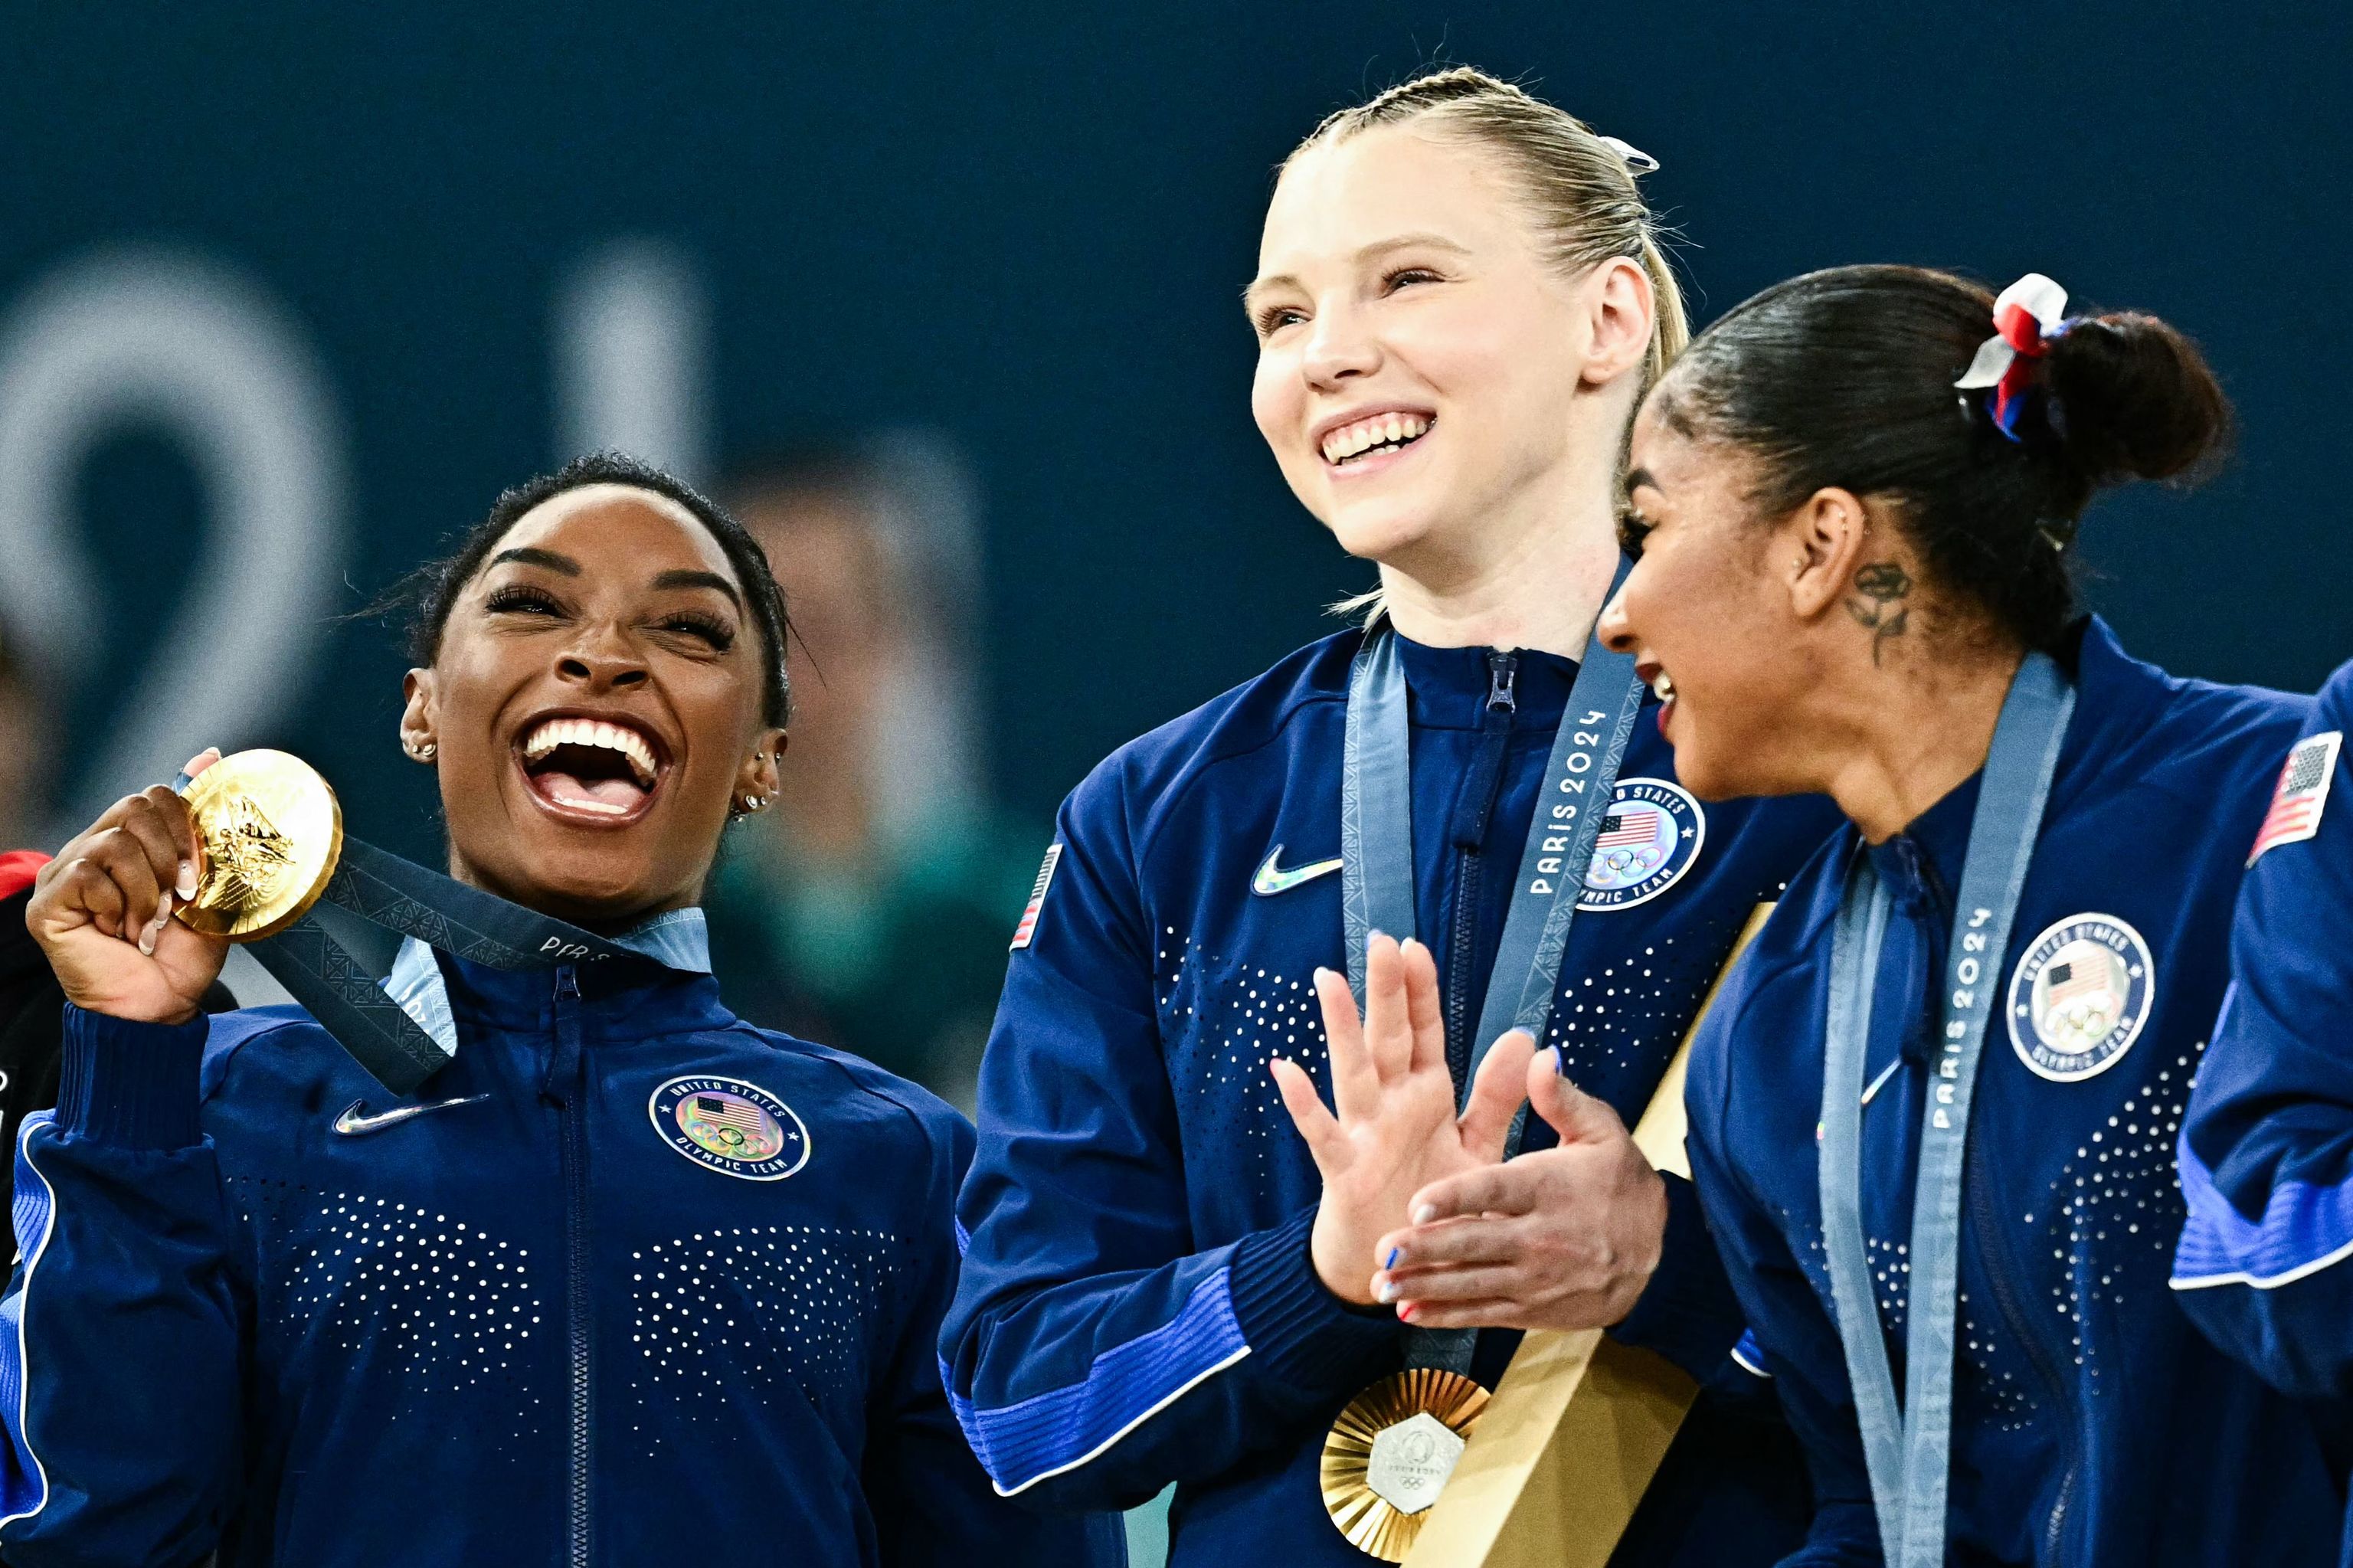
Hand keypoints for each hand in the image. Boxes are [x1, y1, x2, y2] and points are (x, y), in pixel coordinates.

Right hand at [28, 749, 229, 1024]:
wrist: (161, 1004)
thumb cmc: (181, 953)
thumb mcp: (209, 887)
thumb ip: (205, 829)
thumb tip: (210, 755)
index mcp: (131, 844)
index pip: (154, 796)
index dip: (185, 825)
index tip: (199, 871)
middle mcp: (92, 850)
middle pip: (135, 806)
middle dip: (171, 854)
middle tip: (180, 898)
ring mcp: (64, 874)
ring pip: (114, 842)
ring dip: (148, 889)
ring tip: (150, 922)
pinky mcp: (46, 903)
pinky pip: (87, 874)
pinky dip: (118, 905)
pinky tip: (121, 931)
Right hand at [1270, 933, 1534, 1306]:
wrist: (1395, 1269)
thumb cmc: (1435, 1205)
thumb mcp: (1476, 1149)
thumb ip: (1497, 1098)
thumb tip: (1526, 1038)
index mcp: (1426, 1096)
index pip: (1423, 1032)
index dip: (1419, 992)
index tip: (1414, 945)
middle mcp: (1393, 1105)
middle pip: (1388, 1038)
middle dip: (1386, 991)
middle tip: (1380, 940)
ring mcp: (1365, 1133)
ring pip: (1353, 1071)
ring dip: (1342, 1027)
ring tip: (1328, 980)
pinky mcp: (1344, 1169)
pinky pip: (1323, 1132)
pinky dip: (1304, 1103)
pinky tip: (1287, 1069)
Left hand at [1366, 1048, 1666, 1330]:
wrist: (1659, 1255)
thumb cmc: (1620, 1183)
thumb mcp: (1603, 1132)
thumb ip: (1562, 1098)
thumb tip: (1539, 1055)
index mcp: (1551, 1187)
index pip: (1496, 1191)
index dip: (1456, 1198)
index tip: (1417, 1202)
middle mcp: (1541, 1237)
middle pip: (1476, 1243)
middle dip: (1426, 1249)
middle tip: (1383, 1248)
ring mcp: (1537, 1279)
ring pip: (1472, 1285)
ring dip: (1424, 1287)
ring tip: (1380, 1286)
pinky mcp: (1535, 1309)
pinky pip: (1484, 1315)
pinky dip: (1446, 1315)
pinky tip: (1409, 1312)